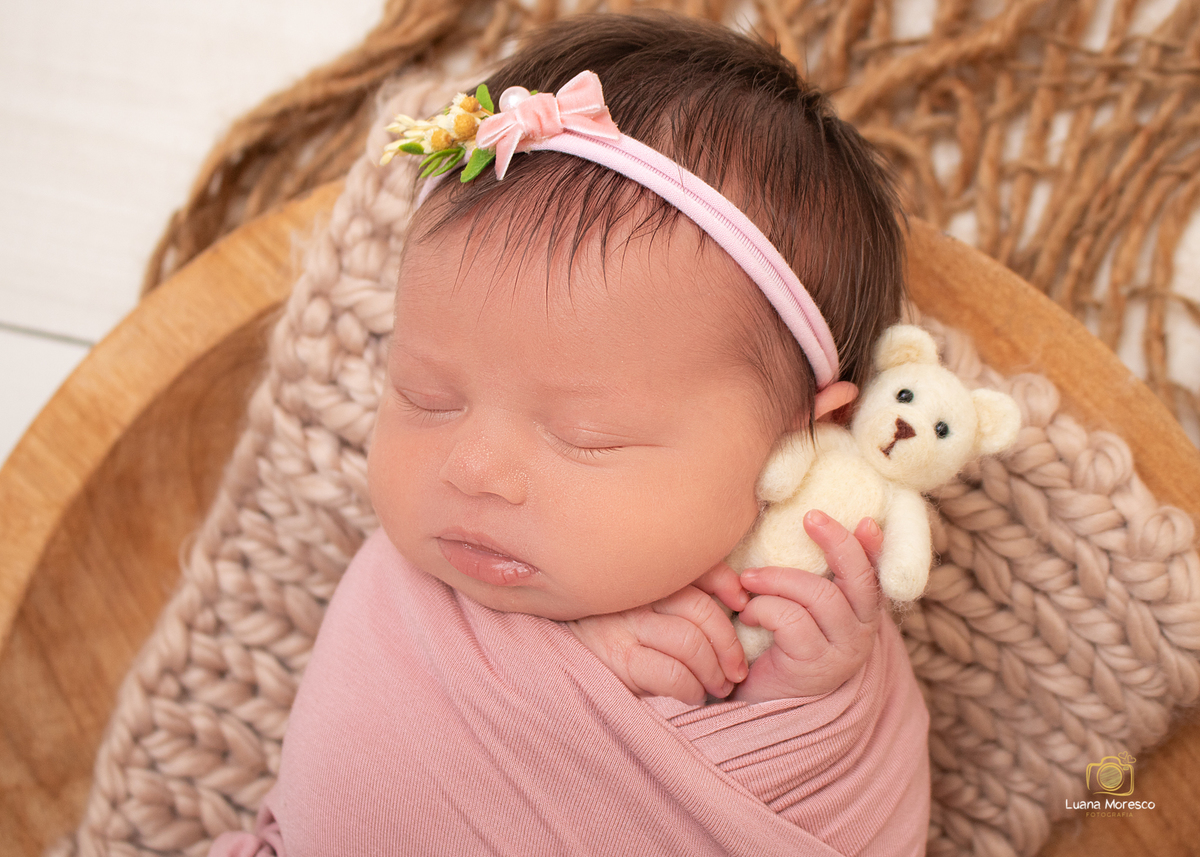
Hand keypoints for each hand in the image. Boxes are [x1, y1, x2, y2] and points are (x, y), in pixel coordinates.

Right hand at [568, 565, 749, 704]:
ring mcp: (624, 626)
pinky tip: (693, 696)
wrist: (554, 654)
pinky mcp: (618, 660)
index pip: (697, 568)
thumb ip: (678, 592)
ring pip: (690, 642)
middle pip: (700, 609)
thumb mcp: (638, 602)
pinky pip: (672, 674)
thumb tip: (737, 597)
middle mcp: (634, 595)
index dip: (728, 583)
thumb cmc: (607, 628)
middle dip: (729, 643)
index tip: (742, 604)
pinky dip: (692, 689)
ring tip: (719, 687)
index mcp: (644, 576)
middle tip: (737, 670)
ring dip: (714, 671)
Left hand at [732, 511, 882, 702]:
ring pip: (818, 595)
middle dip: (836, 542)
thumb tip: (806, 524)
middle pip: (857, 579)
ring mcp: (841, 652)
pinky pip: (790, 620)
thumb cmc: (772, 641)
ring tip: (748, 582)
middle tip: (809, 517)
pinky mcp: (813, 667)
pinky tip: (746, 616)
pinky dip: (762, 609)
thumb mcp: (796, 605)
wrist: (753, 700)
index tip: (867, 521)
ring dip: (775, 580)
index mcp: (859, 613)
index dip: (874, 548)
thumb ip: (808, 577)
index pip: (875, 575)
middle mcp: (860, 633)